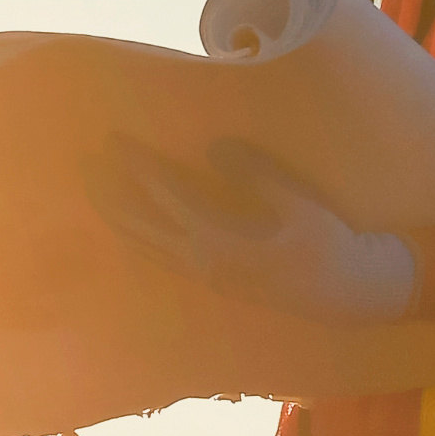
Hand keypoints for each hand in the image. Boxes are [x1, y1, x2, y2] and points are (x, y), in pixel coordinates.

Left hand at [88, 139, 419, 322]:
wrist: (350, 293)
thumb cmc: (330, 245)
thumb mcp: (299, 205)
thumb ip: (256, 176)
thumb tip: (215, 148)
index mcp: (223, 246)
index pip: (169, 200)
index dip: (141, 168)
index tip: (115, 142)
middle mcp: (206, 266)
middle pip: (144, 230)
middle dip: (113, 197)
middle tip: (83, 167)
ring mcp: (209, 277)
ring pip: (151, 248)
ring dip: (122, 219)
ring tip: (96, 192)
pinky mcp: (217, 280)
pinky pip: (165, 257)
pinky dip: (143, 238)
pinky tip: (134, 225)